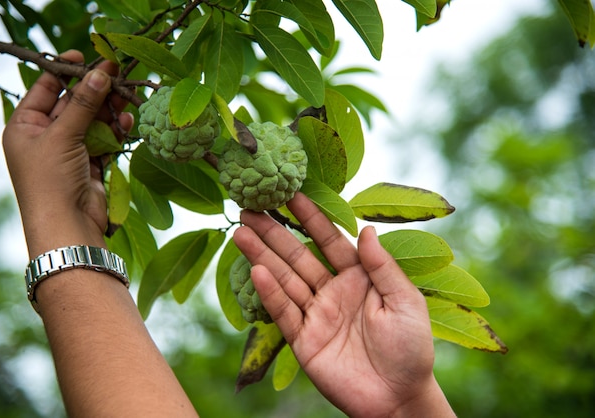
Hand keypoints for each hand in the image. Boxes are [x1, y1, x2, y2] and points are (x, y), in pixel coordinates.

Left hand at [2, 50, 132, 257]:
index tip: (85, 56)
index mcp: (25, 126)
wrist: (68, 225)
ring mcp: (70, 150)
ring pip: (93, 121)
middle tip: (117, 71)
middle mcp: (46, 136)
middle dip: (95, 89)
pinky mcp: (92, 164)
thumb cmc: (51, 180)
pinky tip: (128, 121)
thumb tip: (100, 74)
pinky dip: (117, 130)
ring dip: (109, 109)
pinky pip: (106, 140)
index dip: (65, 71)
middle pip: (74, 103)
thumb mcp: (62, 136)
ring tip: (128, 95)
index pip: (45, 88)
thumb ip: (84, 104)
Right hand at [234, 193, 454, 416]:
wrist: (399, 398)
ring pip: (284, 279)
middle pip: (298, 255)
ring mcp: (316, 314)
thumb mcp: (405, 302)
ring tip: (241, 231)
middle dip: (275, 232)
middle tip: (250, 207)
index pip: (330, 239)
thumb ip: (383, 266)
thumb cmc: (411, 349)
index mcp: (359, 277)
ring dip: (262, 256)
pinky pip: (283, 312)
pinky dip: (269, 292)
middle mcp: (333, 290)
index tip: (291, 193)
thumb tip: (367, 229)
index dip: (311, 217)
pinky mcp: (303, 340)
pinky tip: (256, 270)